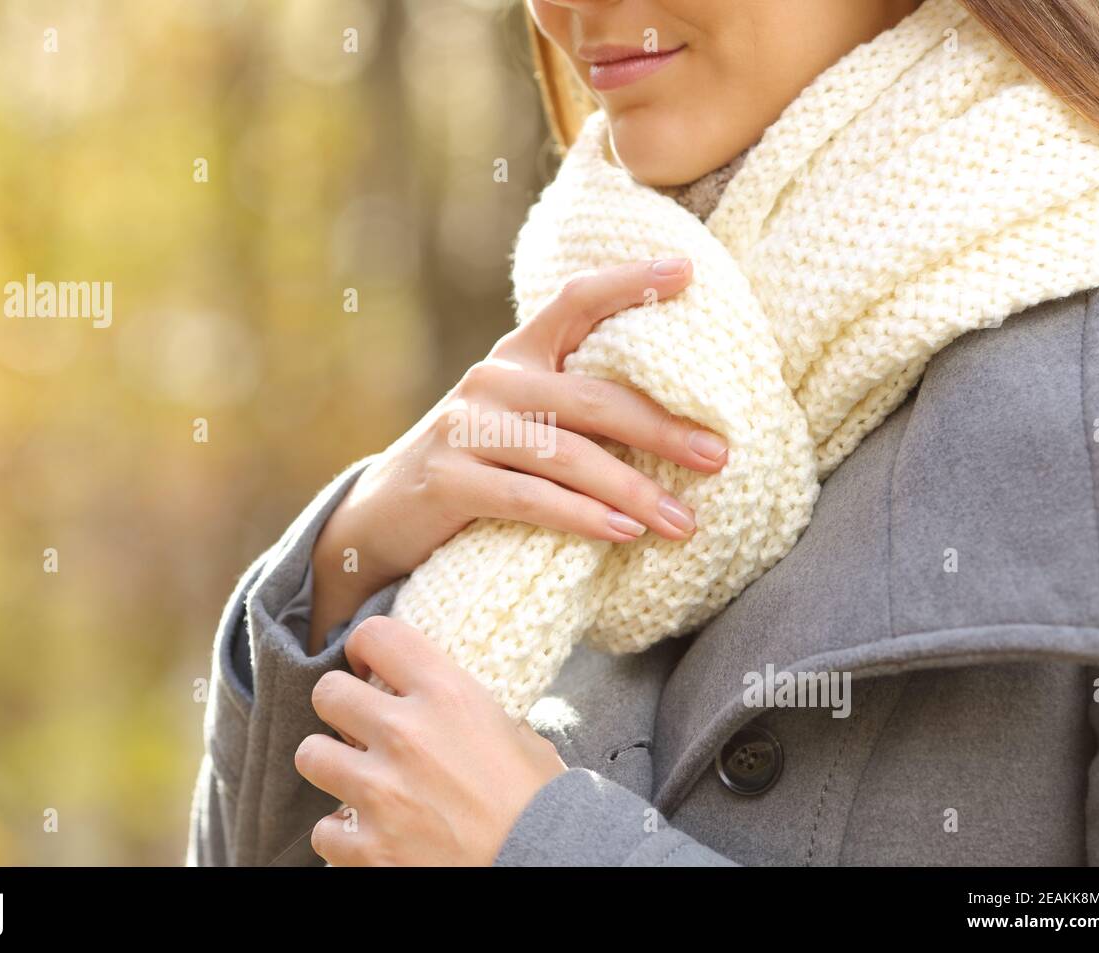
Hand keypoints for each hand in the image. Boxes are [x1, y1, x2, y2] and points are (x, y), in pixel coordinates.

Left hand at [295, 616, 568, 865]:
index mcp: (447, 694)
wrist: (546, 865)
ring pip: (310, 755)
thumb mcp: (516, 734)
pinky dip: (342, 836)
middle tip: (359, 727)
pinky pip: (323, 831)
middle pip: (328, 692)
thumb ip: (470, 711)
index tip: (367, 667)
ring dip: (332, 767)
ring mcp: (380, 793)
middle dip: (340, 708)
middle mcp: (405, 734)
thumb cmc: (539, 803)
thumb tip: (446, 705)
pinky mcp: (368, 848)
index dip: (364, 648)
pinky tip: (369, 833)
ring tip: (357, 780)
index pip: (376, 635)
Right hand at [308, 258, 727, 650]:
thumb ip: (572, 409)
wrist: (380, 517)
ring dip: (632, 491)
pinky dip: (581, 518)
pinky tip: (622, 534)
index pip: (575, 302)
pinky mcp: (448, 479)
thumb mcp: (518, 422)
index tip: (688, 272)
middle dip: (662, 428)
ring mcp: (465, 429)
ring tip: (682, 522)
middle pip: (591, 397)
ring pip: (566, 454)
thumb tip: (678, 425)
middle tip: (718, 456)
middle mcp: (491, 381)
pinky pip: (529, 498)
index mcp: (516, 357)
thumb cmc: (475, 468)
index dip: (630, 283)